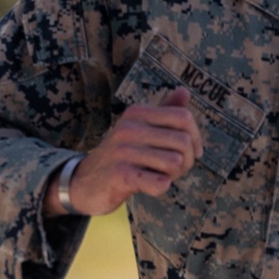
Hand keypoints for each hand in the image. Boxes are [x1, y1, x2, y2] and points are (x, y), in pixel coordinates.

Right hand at [43, 86, 203, 217]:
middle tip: (173, 170)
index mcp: (137, 113)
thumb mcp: (139, 129)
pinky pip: (161, 182)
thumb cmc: (120, 156)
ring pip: (175, 163)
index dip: (196, 138)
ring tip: (158, 176)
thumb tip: (185, 91)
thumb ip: (163, 112)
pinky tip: (149, 185)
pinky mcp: (121, 175)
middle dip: (186, 161)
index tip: (193, 153)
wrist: (82, 182)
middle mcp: (129, 127)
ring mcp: (124, 151)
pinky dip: (160, 187)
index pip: (184, 117)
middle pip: (184, 141)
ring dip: (173, 175)